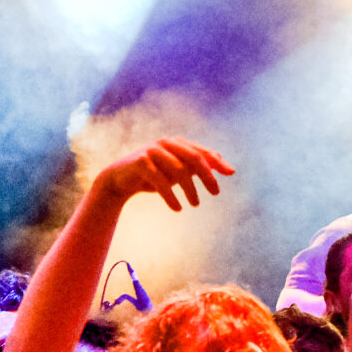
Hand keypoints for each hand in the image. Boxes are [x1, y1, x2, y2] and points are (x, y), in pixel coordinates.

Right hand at [94, 138, 234, 212]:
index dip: (217, 161)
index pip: (202, 151)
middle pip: (193, 157)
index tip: (231, 173)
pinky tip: (178, 208)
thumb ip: (198, 167)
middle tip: (216, 193)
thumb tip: (226, 168)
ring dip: (190, 189)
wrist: (120, 179)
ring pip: (178, 170)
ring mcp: (152, 151)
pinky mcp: (141, 162)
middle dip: (207, 176)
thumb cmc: (153, 175)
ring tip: (195, 204)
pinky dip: (171, 196)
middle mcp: (166, 143)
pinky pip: (160, 181)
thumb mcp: (178, 171)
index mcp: (177, 143)